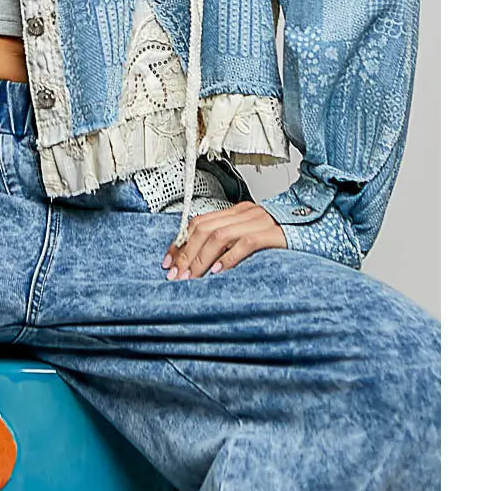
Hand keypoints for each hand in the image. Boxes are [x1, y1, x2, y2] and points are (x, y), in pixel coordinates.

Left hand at [161, 201, 287, 279]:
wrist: (322, 228)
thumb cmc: (286, 239)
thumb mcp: (253, 237)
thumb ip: (232, 243)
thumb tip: (205, 264)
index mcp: (237, 211)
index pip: (198, 222)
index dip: (180, 242)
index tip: (168, 262)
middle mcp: (245, 212)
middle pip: (204, 229)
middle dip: (185, 254)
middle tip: (176, 276)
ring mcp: (260, 221)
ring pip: (219, 236)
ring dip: (201, 259)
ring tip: (192, 278)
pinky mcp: (273, 233)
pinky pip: (246, 243)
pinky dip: (229, 258)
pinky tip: (219, 272)